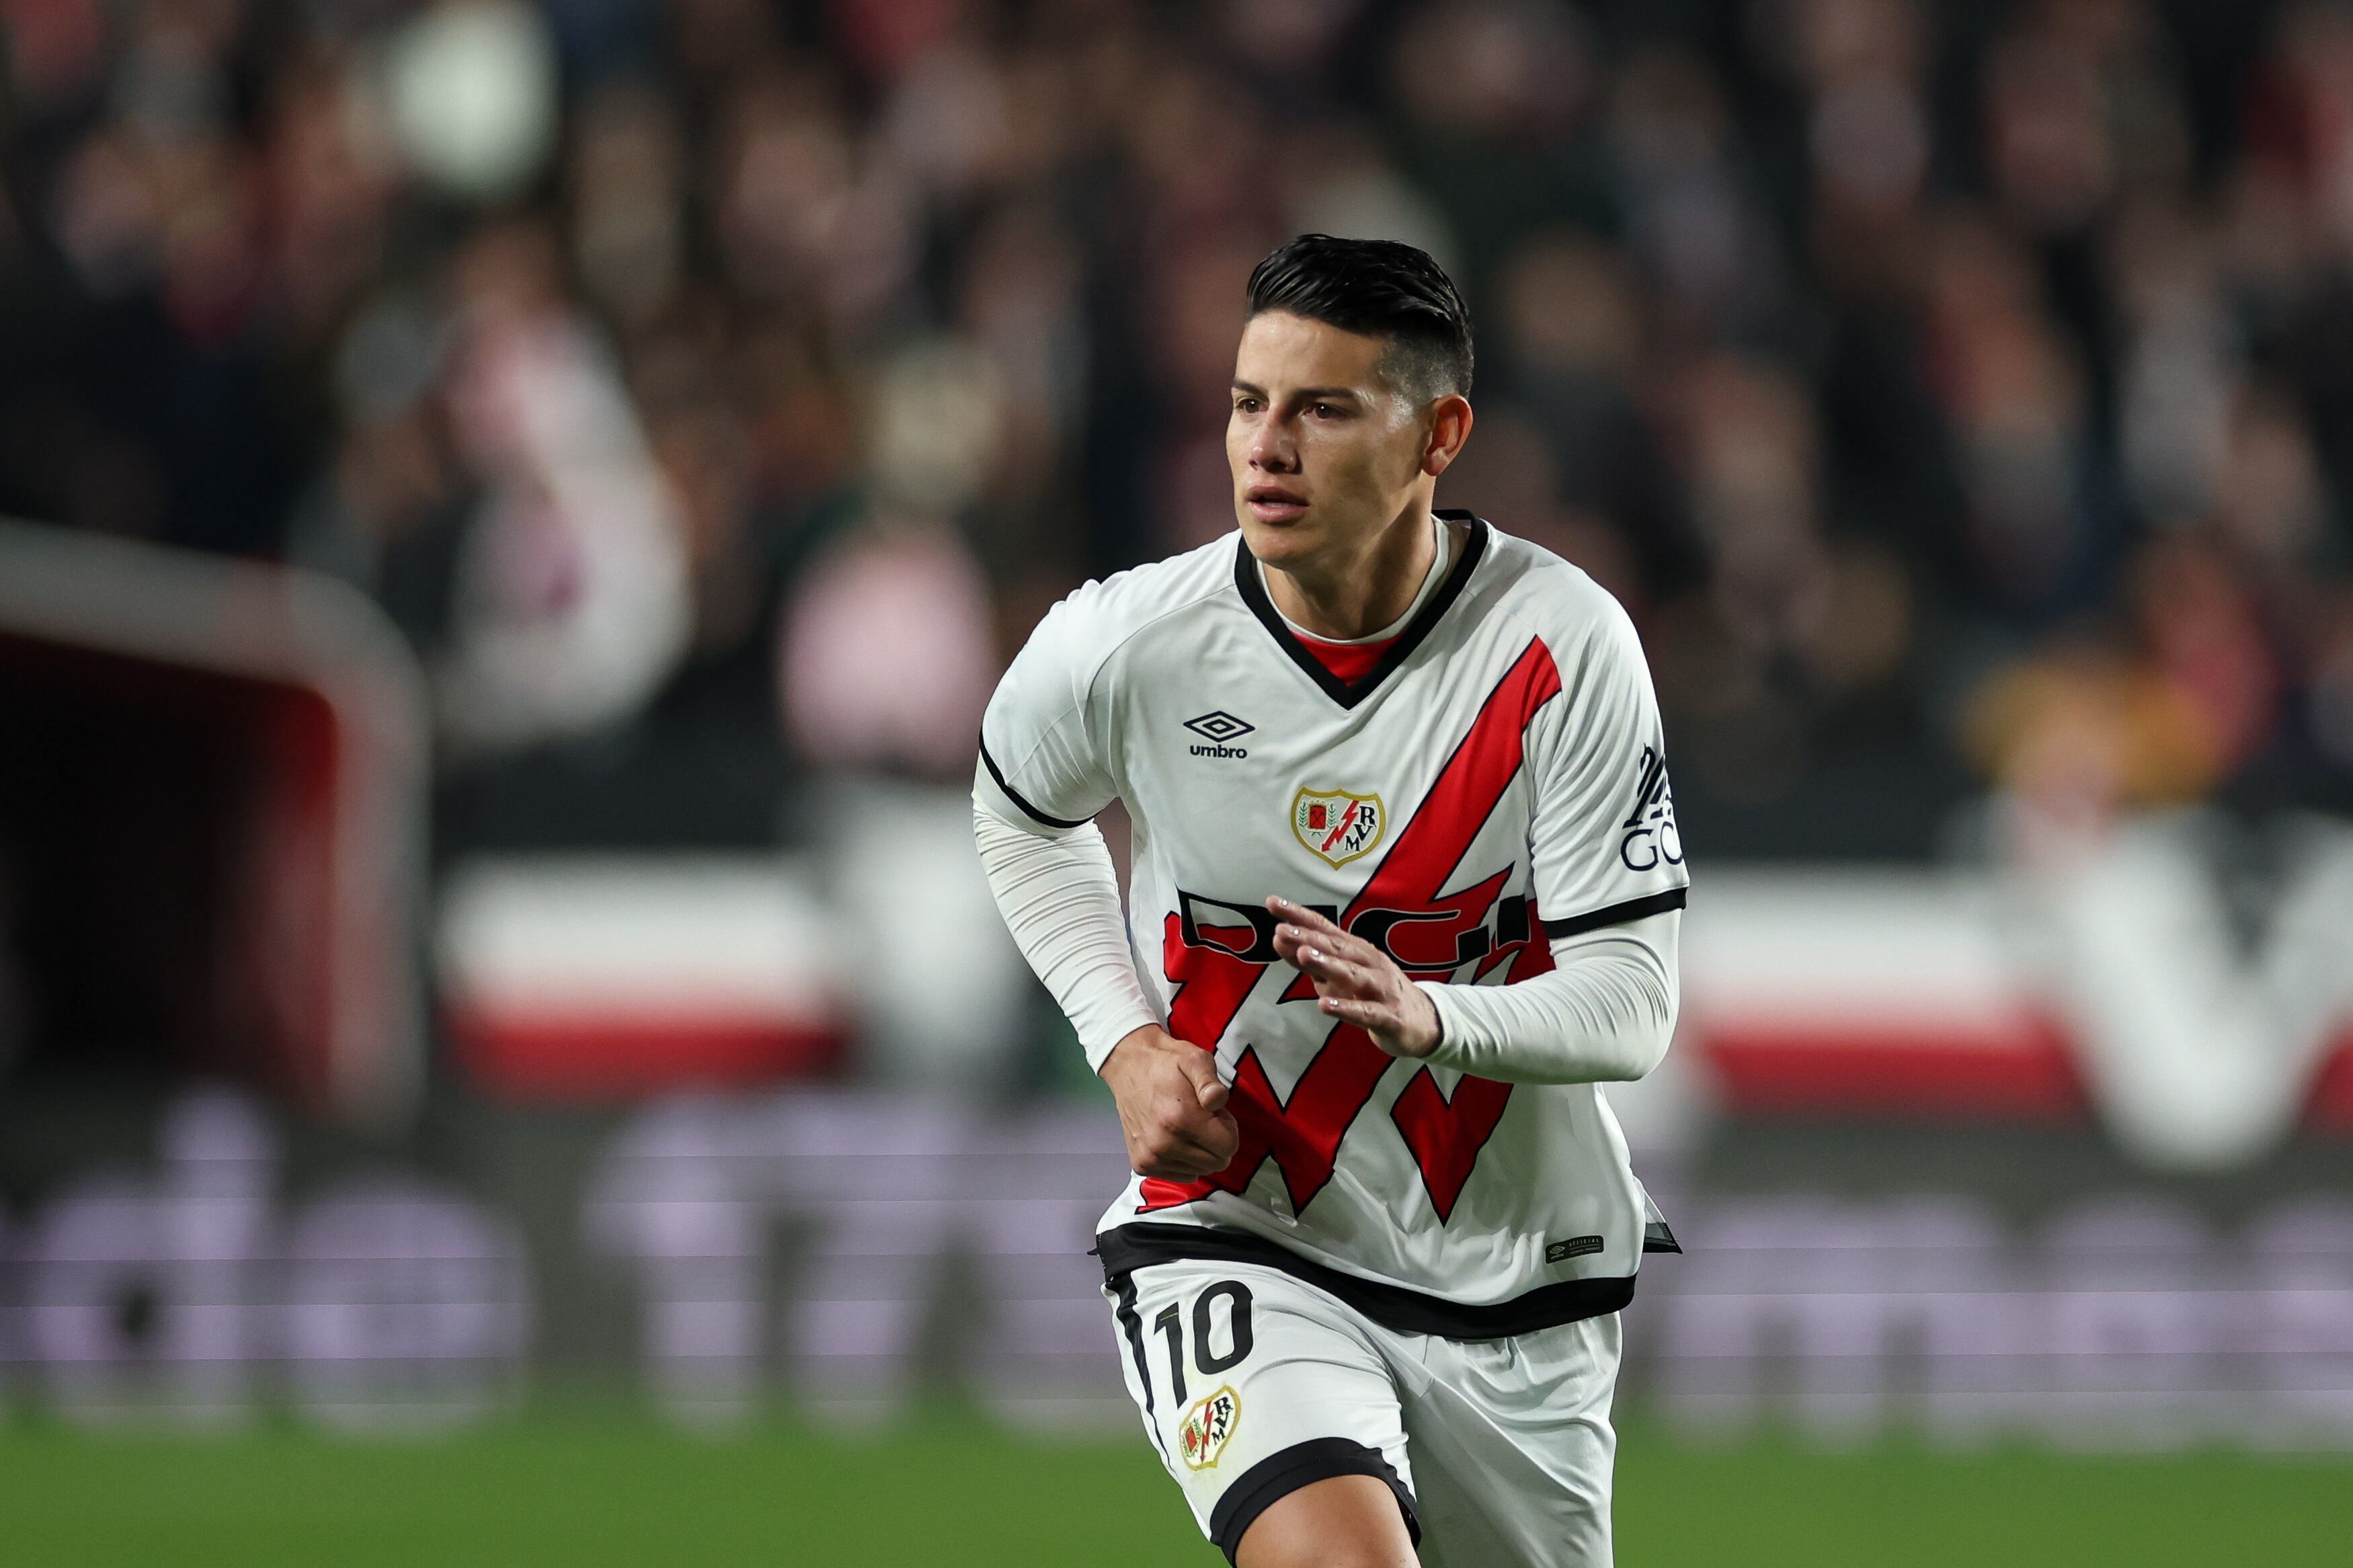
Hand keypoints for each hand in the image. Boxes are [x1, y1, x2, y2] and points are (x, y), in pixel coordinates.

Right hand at [1099, 1025, 1240, 1179]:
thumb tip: (1217, 1101)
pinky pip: (1182, 1175)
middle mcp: (1163, 1144)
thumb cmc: (1167, 1063)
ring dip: (1200, 1150)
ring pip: (1201, 1170)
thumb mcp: (1195, 1060)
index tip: (1214, 1113)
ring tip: (1185, 1124)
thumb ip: (1210, 1082)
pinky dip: (1185, 1160)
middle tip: (1201, 1118)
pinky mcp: (1142, 1164)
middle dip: (1216, 1141)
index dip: (1228, 1127)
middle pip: (1217, 1162)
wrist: (1128, 1066)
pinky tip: (1174, 1137)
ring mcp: (1151, 1157)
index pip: (1229, 1146)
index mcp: (1180, 1119)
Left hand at [1269, 896, 1441, 1059]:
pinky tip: (1324, 1006)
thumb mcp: (1337, 975)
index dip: (1299, 915)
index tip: (1272, 902)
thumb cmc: (1372, 993)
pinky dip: (1345, 1008)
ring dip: (1327, 964)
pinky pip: (1365, 1012)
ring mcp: (1381, 988)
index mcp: (1355, 950)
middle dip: (1308, 938)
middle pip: (1336, 947)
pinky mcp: (1388, 1016)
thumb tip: (1277, 938)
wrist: (1422, 1022)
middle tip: (1281, 930)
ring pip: (1352, 975)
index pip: (1324, 928)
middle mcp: (1369, 963)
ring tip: (1302, 955)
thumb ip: (1308, 960)